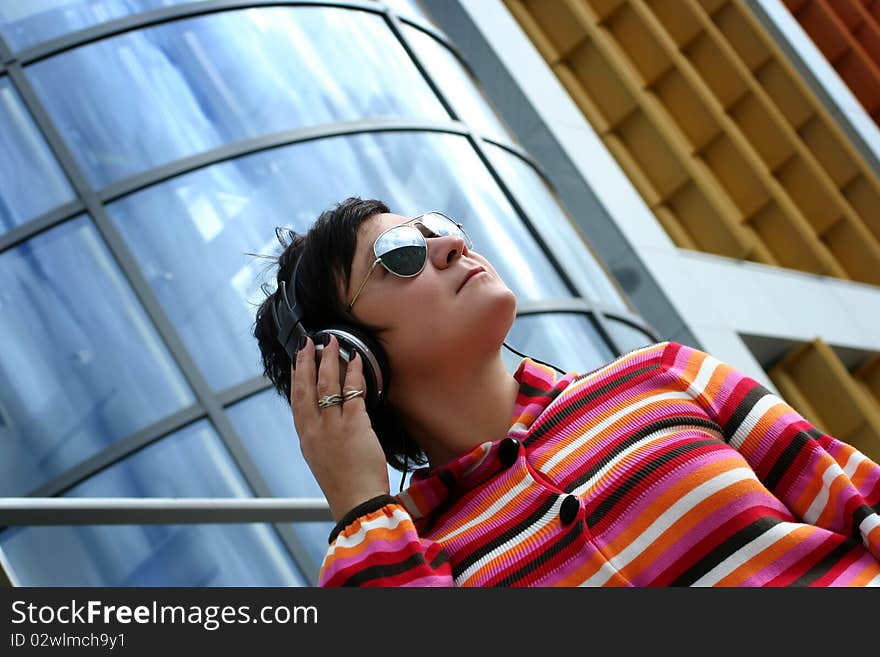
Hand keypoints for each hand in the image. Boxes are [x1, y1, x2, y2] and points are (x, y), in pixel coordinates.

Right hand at [290, 334, 389, 521]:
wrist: (356, 501)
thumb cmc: (344, 484)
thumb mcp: (322, 459)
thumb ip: (320, 437)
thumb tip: (324, 420)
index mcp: (306, 437)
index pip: (296, 400)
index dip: (295, 377)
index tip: (296, 361)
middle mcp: (315, 429)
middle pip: (305, 387)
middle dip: (306, 361)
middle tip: (309, 342)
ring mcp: (333, 426)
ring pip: (326, 384)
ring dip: (328, 359)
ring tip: (331, 343)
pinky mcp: (354, 425)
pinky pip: (352, 392)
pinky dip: (353, 373)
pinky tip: (355, 360)